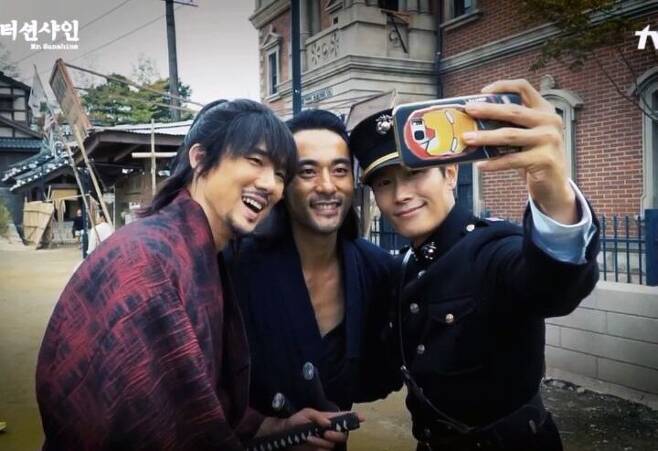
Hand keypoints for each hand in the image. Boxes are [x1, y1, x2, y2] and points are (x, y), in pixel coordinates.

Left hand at [286, 408, 364, 449]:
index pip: (344, 417)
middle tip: (326, 433)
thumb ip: (317, 416)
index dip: (354, 417)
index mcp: (328, 419)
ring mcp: (325, 441)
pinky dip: (318, 446)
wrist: (284, 434)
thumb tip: (328, 423)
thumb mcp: (306, 413)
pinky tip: (308, 440)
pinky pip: (325, 450)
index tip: (362, 418)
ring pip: (333, 444)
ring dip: (322, 440)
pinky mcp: (320, 450)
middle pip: (343, 434)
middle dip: (337, 434)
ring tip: (309, 436)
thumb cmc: (296, 421)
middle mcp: (330, 430)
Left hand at [462, 79, 577, 223]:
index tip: (482, 92)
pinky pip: (513, 159)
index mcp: (544, 109)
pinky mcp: (545, 159)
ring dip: (485, 137)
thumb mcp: (527, 134)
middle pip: (513, 111)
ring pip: (510, 135)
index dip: (503, 86)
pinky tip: (480, 165)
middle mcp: (549, 121)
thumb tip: (475, 120)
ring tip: (467, 139)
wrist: (554, 183)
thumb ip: (511, 124)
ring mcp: (549, 139)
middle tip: (468, 110)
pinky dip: (494, 163)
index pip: (524, 88)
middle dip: (488, 110)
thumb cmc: (534, 155)